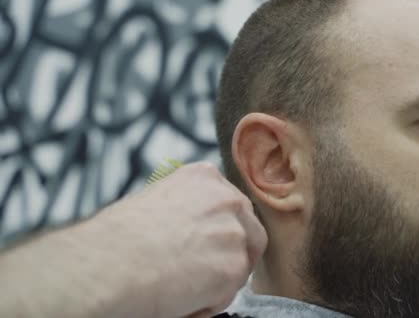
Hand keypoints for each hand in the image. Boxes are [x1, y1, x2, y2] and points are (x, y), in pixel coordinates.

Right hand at [92, 162, 266, 317]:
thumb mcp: (154, 201)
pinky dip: (207, 303)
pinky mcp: (234, 267)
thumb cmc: (115, 240)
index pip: (232, 206)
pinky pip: (229, 293)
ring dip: (218, 280)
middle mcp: (226, 199)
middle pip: (249, 231)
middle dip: (230, 253)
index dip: (221, 230)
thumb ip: (187, 209)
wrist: (106, 266)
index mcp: (204, 178)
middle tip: (201, 272)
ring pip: (241, 264)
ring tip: (180, 286)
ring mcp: (233, 232)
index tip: (207, 246)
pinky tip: (179, 299)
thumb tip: (196, 231)